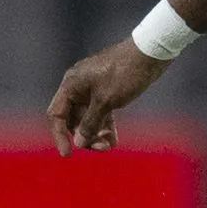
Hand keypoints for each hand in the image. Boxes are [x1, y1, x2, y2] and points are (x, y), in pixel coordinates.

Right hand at [47, 41, 169, 155]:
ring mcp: (93, 88)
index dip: (59, 136)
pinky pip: (101, 113)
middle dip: (84, 136)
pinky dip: (105, 126)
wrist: (150, 53)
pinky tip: (113, 140)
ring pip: (88, 118)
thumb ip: (90, 123)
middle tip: (102, 149)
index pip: (56, 115)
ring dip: (96, 134)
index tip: (68, 154)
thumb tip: (79, 142)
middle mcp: (78, 86)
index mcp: (71, 84)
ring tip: (109, 146)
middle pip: (73, 119)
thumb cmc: (125, 73)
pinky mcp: (107, 91)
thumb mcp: (106, 102)